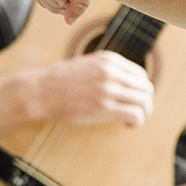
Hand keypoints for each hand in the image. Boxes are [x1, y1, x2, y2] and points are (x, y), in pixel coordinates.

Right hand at [30, 51, 154, 127]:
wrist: (39, 91)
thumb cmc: (58, 82)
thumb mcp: (87, 65)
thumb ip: (106, 70)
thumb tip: (125, 84)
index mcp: (109, 60)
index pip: (141, 74)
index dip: (141, 89)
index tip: (134, 100)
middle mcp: (112, 72)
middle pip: (146, 88)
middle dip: (145, 102)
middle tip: (138, 113)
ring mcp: (109, 89)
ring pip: (144, 101)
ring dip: (143, 113)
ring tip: (133, 120)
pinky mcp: (104, 108)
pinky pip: (135, 114)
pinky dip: (137, 122)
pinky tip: (127, 125)